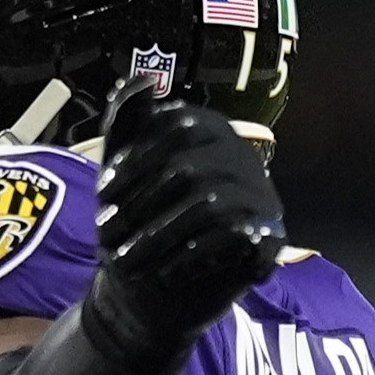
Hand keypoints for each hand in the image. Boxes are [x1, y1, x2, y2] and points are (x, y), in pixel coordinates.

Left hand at [86, 73, 284, 347]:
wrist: (151, 297)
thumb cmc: (134, 227)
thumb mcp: (118, 174)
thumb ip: (125, 124)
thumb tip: (141, 78)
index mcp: (209, 133)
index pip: (178, 127)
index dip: (136, 158)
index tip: (104, 194)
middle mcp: (242, 158)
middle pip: (190, 170)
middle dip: (140, 206)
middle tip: (107, 238)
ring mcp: (262, 198)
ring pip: (210, 205)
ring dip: (159, 238)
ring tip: (128, 264)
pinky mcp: (270, 240)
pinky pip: (236, 239)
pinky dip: (193, 257)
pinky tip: (167, 273)